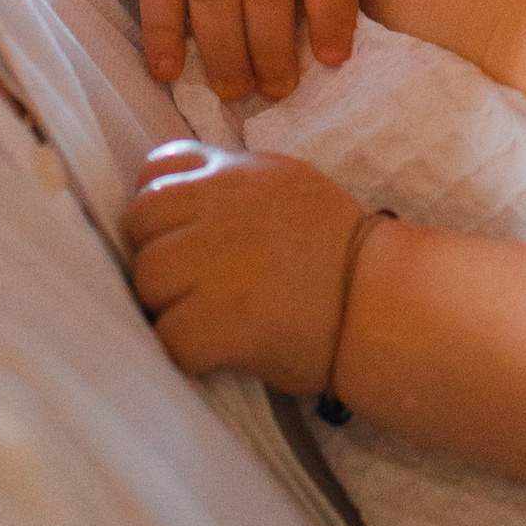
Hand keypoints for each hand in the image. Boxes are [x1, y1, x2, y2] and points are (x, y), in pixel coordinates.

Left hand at [118, 136, 372, 390]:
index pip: (154, 173)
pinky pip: (169, 337)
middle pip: (140, 226)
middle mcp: (219, 207)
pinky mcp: (219, 321)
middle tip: (192, 287)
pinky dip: (187, 352)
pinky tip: (219, 351)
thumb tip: (176, 199)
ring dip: (168, 306)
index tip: (180, 237)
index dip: (158, 210)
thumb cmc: (342, 252)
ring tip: (208, 320)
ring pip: (147, 281)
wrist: (385, 304)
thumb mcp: (287, 186)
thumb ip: (232, 185)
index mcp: (236, 174)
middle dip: (159, 258)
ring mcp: (215, 263)